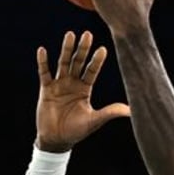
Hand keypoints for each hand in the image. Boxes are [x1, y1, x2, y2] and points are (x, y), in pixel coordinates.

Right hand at [35, 31, 129, 151]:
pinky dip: (43, 62)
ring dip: (66, 49)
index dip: (96, 61)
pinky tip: (43, 50)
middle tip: (87, 34)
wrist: (56, 140)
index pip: (92, 71)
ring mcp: (59, 85)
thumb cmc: (76, 131)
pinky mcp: (46, 89)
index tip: (103, 49)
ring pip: (63, 63)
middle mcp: (73, 83)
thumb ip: (109, 112)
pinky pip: (44, 73)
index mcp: (85, 89)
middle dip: (83, 49)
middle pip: (78, 62)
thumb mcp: (94, 120)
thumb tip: (131, 111)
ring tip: (70, 35)